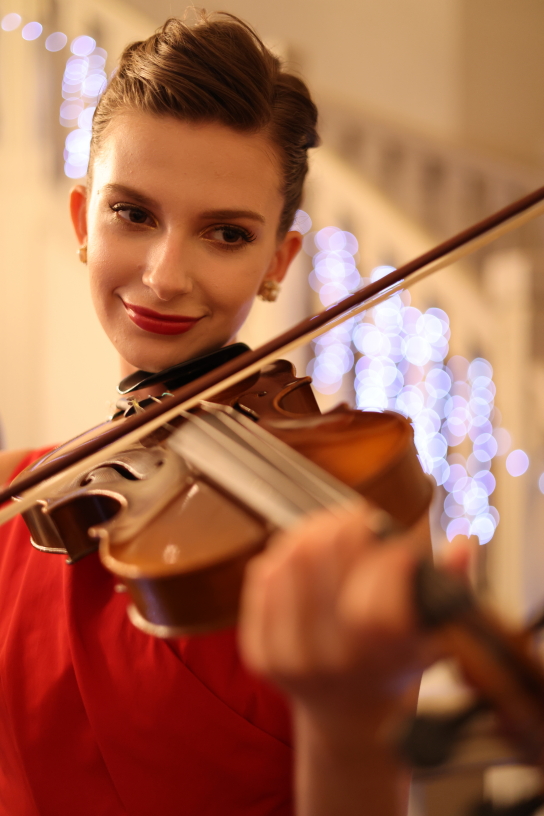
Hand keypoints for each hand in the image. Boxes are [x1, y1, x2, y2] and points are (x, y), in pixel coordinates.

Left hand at [238, 503, 437, 725]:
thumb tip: (462, 545)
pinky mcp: (260, 653)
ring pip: (288, 561)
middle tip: (358, 517)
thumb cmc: (395, 665)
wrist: (349, 714)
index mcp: (381, 659)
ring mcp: (291, 658)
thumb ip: (452, 586)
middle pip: (320, 559)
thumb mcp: (435, 635)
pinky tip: (302, 549)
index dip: (391, 556)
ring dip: (312, 530)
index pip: (376, 593)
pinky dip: (282, 553)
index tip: (400, 545)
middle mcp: (332, 661)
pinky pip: (261, 578)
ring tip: (331, 527)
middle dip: (344, 525)